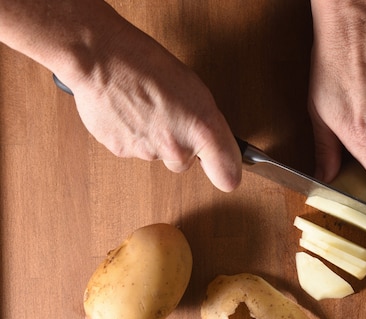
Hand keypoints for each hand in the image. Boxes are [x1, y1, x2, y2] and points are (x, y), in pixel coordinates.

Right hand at [0, 0, 241, 191]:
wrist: (101, 59)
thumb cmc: (148, 64)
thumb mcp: (195, 90)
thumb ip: (208, 124)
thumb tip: (215, 143)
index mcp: (202, 130)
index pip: (227, 176)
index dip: (227, 172)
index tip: (226, 169)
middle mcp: (176, 148)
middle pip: (184, 164)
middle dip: (180, 146)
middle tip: (170, 116)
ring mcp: (147, 152)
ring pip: (157, 154)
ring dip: (154, 137)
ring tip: (145, 106)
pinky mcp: (121, 151)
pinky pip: (133, 148)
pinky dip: (131, 134)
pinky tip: (128, 111)